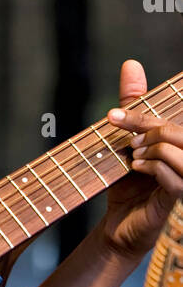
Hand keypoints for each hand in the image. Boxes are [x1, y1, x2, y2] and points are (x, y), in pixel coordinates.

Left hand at [102, 59, 182, 261]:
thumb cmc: (128, 181)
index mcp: (178, 141)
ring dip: (150, 149)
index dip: (139, 112)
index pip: (168, 118)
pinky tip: (137, 169)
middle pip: (175, 130)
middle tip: (126, 143)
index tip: (110, 116)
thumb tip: (131, 63)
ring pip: (178, 149)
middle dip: (146, 130)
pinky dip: (151, 168)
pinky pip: (173, 176)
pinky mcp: (178, 197)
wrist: (120, 224)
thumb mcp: (126, 138)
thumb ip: (134, 104)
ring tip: (133, 157)